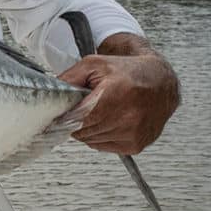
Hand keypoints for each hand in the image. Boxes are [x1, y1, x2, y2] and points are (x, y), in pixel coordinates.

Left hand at [59, 33, 179, 154]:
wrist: (159, 82)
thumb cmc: (126, 72)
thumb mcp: (93, 65)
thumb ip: (69, 79)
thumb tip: (51, 95)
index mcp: (116, 96)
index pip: (78, 118)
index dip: (66, 115)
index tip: (61, 110)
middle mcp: (128, 118)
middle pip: (82, 130)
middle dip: (75, 120)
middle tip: (81, 107)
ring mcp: (133, 134)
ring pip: (90, 140)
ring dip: (87, 128)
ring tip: (98, 111)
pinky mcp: (136, 145)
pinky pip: (102, 146)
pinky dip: (99, 135)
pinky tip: (107, 120)